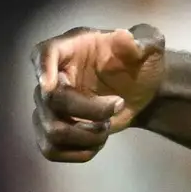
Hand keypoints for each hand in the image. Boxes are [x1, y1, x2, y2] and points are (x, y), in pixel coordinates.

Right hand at [32, 23, 165, 160]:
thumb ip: (142, 41)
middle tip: (118, 106)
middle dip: (88, 111)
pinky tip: (97, 143)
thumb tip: (125, 38)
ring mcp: (51, 105)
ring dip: (84, 137)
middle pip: (51, 100)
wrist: (143, 90)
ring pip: (50, 131)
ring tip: (106, 128)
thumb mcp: (149, 45)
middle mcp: (54, 76)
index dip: (42, 69)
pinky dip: (78, 153)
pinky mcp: (55, 129)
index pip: (43, 53)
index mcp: (71, 48)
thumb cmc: (141, 62)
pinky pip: (51, 150)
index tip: (50, 87)